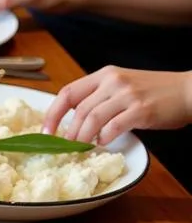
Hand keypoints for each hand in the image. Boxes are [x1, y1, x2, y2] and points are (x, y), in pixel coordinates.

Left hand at [42, 67, 191, 144]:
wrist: (189, 91)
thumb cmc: (154, 92)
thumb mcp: (122, 86)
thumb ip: (99, 97)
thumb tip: (72, 121)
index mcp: (104, 75)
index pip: (67, 93)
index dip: (52, 114)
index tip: (45, 132)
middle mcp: (113, 81)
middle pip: (78, 110)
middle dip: (68, 133)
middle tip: (66, 147)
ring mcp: (127, 95)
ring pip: (91, 120)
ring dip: (82, 138)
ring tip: (82, 148)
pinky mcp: (140, 110)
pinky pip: (112, 127)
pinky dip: (103, 139)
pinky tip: (103, 143)